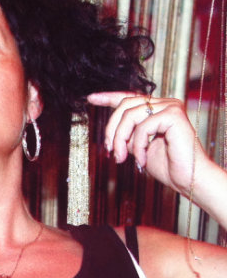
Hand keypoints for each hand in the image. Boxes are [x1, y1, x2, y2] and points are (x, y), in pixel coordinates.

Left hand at [87, 91, 207, 196]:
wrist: (187, 180)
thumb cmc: (167, 166)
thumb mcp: (138, 146)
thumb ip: (127, 134)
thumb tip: (110, 131)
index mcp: (157, 109)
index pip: (129, 97)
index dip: (108, 97)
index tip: (90, 98)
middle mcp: (165, 103)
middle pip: (125, 105)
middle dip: (112, 129)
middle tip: (109, 150)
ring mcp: (170, 107)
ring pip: (130, 115)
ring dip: (120, 139)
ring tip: (120, 158)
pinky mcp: (174, 115)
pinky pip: (143, 126)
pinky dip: (137, 145)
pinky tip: (141, 160)